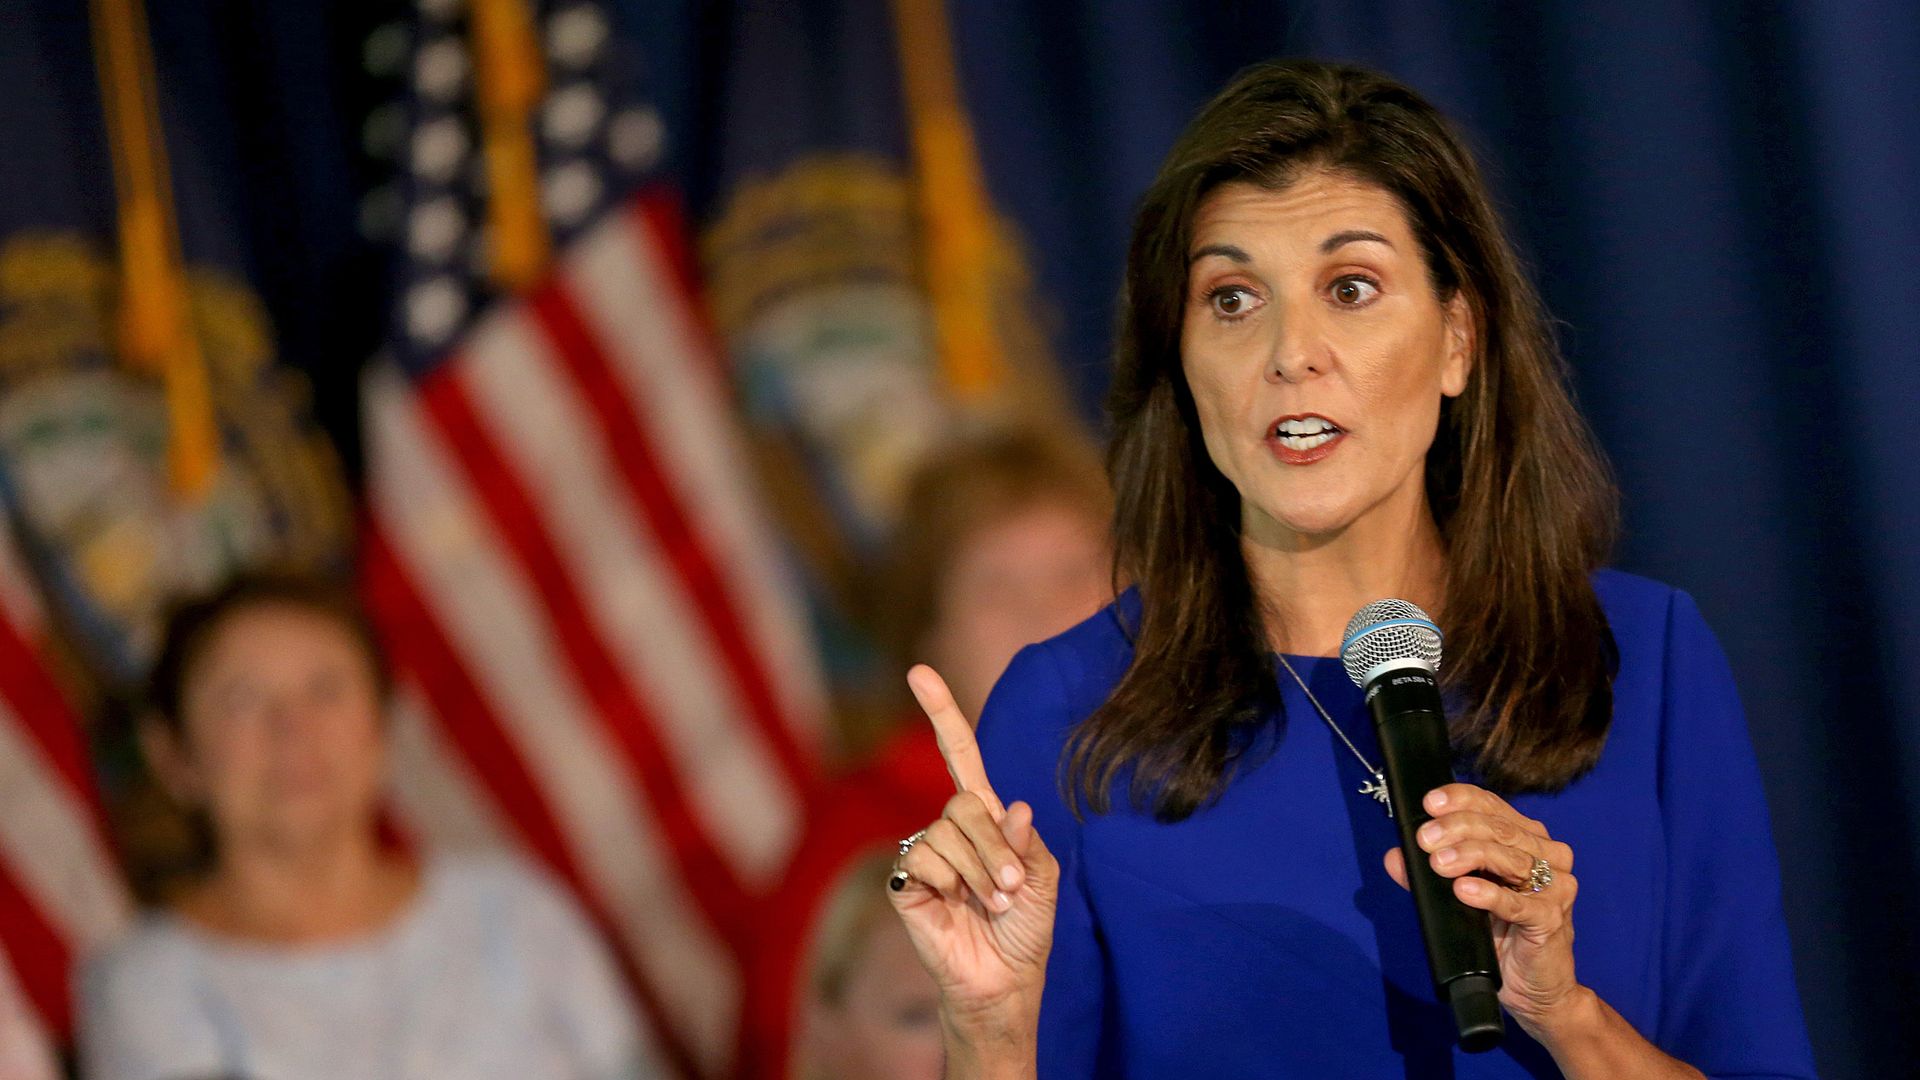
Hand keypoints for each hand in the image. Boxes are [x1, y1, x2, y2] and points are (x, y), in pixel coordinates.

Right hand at [888, 665, 1059, 1043]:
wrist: (1004, 980)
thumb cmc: (1025, 928)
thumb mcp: (1042, 880)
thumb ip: (1026, 842)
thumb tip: (1012, 805)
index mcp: (984, 817)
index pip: (958, 755)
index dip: (940, 713)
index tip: (918, 672)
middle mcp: (949, 827)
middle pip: (964, 803)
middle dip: (993, 847)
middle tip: (1010, 888)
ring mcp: (924, 851)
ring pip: (945, 833)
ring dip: (979, 874)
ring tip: (990, 905)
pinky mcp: (905, 880)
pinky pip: (923, 858)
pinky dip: (950, 884)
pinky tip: (956, 907)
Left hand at [1383, 783, 1582, 1038]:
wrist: (1533, 987)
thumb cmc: (1499, 935)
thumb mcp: (1458, 899)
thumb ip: (1427, 876)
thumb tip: (1395, 856)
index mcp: (1525, 839)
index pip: (1492, 806)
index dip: (1461, 800)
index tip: (1430, 803)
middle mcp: (1547, 855)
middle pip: (1499, 829)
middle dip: (1457, 829)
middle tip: (1424, 840)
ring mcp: (1555, 886)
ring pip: (1510, 859)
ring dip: (1470, 856)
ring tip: (1438, 863)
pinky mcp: (1552, 918)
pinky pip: (1519, 903)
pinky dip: (1490, 894)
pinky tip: (1465, 891)